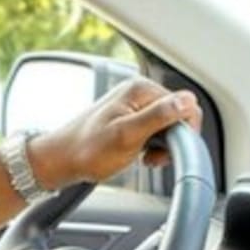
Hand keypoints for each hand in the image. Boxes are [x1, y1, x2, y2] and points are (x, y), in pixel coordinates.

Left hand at [29, 79, 202, 187]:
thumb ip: (158, 116)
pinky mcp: (131, 117)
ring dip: (163, 145)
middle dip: (172, 140)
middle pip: (179, 115)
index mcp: (141, 89)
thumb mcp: (127, 135)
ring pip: (169, 125)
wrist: (62, 160)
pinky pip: (156, 130)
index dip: (183, 132)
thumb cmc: (88, 150)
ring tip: (143, 156)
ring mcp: (135, 104)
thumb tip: (187, 101)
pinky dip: (154, 145)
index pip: (186, 105)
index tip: (166, 151)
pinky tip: (140, 153)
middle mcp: (139, 92)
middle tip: (151, 157)